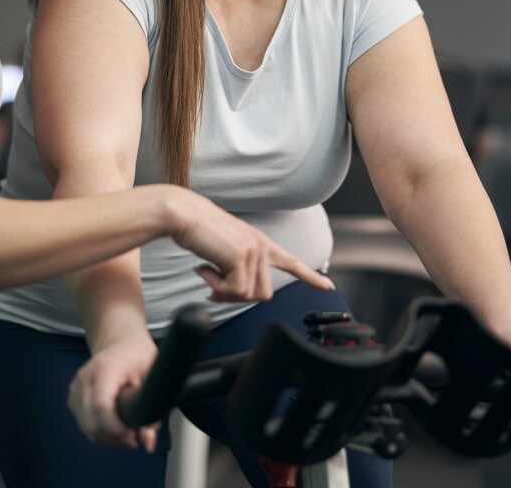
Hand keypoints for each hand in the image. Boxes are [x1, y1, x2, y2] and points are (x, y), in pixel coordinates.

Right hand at [68, 331, 160, 450]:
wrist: (119, 340)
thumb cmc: (136, 354)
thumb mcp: (153, 375)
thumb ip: (151, 408)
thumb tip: (148, 441)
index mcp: (106, 368)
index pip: (101, 405)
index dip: (116, 428)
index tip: (133, 435)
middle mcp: (85, 377)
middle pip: (91, 422)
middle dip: (114, 437)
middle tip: (133, 436)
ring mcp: (76, 387)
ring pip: (86, 427)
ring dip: (107, 436)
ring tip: (126, 430)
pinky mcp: (73, 396)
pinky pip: (83, 423)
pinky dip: (99, 430)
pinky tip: (114, 424)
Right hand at [159, 186, 333, 300]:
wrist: (182, 214)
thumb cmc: (196, 230)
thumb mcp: (224, 250)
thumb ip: (237, 268)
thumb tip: (234, 293)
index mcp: (259, 242)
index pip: (291, 261)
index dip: (310, 276)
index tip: (328, 286)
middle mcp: (261, 245)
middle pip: (262, 294)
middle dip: (236, 296)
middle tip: (214, 284)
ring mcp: (254, 250)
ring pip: (248, 295)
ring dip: (223, 291)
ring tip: (208, 270)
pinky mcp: (241, 256)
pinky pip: (234, 291)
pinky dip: (215, 287)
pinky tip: (204, 268)